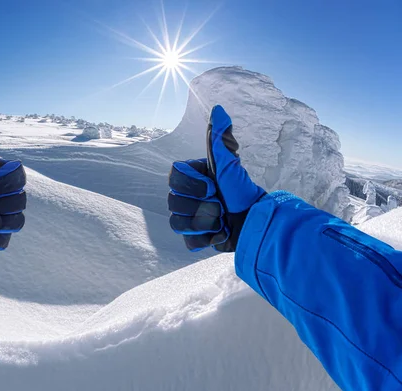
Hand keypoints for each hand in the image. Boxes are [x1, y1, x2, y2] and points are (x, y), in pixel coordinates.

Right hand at [168, 105, 264, 251]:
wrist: (257, 222)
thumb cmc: (242, 191)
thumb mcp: (229, 164)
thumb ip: (220, 138)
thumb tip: (219, 109)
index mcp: (192, 177)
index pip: (173, 178)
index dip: (191, 185)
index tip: (212, 186)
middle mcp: (187, 196)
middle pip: (174, 203)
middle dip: (202, 206)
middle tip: (221, 206)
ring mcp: (190, 217)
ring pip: (177, 223)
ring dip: (203, 223)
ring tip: (222, 221)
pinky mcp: (196, 237)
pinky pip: (187, 240)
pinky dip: (205, 239)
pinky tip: (219, 233)